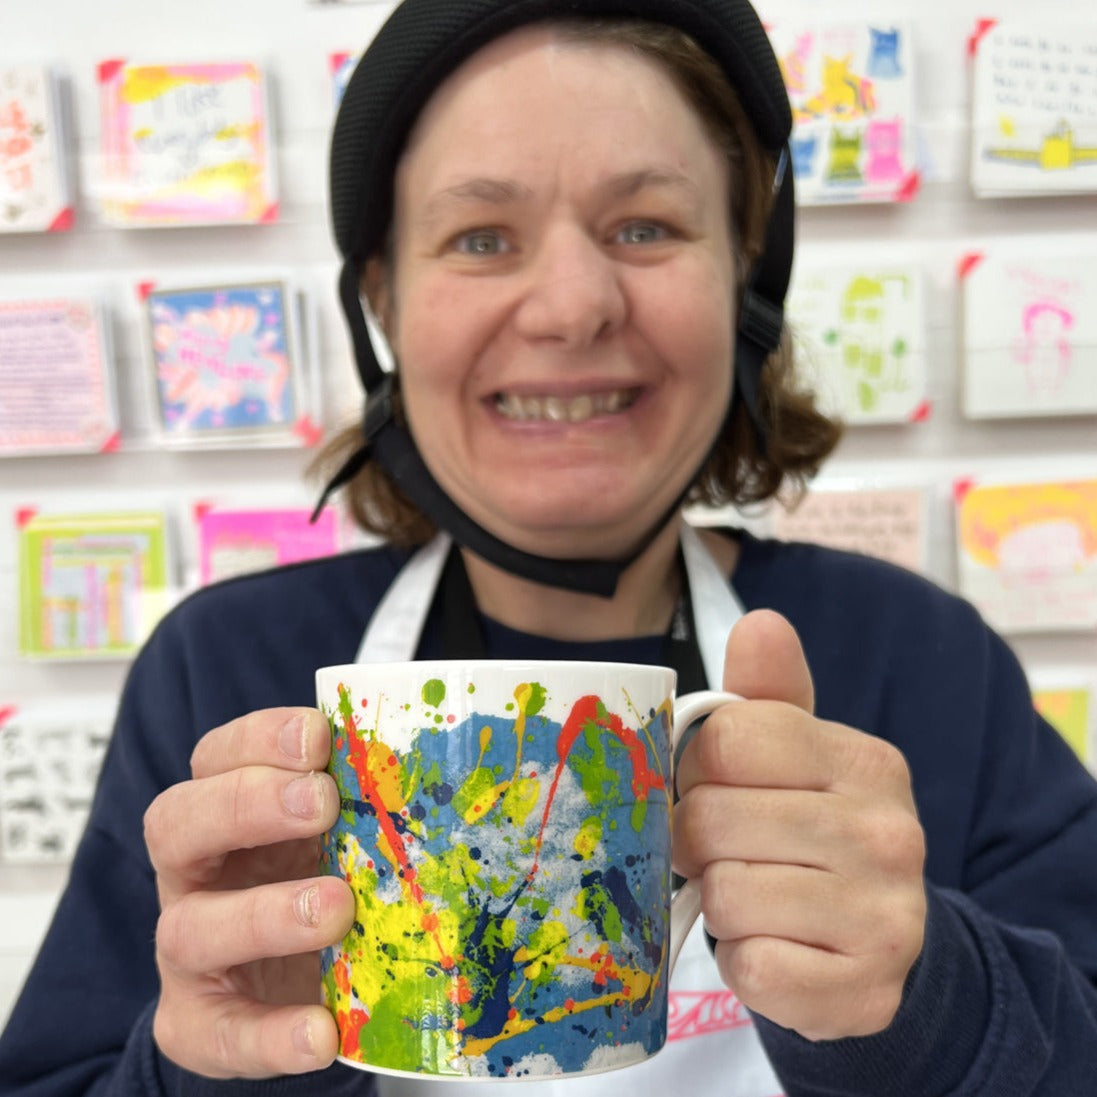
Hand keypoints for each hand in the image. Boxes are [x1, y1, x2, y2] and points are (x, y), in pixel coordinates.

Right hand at [144, 707, 354, 1076]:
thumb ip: (370, 803)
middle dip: (247, 804)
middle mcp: (194, 871)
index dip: (258, 740)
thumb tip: (451, 766)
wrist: (300, 984)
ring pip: (189, 927)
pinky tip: (321, 1032)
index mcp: (225, 810)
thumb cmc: (331, 879)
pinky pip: (217, 1033)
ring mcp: (189, 949)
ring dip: (264, 915)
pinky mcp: (198, 1022)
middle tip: (322, 802)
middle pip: (176, 824)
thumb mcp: (347, 834)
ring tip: (335, 909)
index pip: (216, 757)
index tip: (317, 736)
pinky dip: (269, 1036)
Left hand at [673, 610, 926, 1040]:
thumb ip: (767, 694)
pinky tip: (772, 947)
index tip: (711, 786)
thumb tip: (761, 622)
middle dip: (697, 838)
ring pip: (727, 895)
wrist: (877, 942)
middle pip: (713, 819)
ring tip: (752, 895)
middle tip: (723, 849)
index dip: (696, 767)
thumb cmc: (811, 829)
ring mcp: (886, 917)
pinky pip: (752, 969)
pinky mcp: (864, 992)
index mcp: (866, 761)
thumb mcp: (794, 755)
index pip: (729, 740)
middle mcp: (889, 833)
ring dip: (719, 901)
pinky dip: (744, 963)